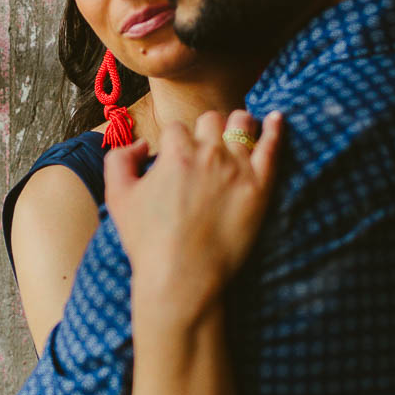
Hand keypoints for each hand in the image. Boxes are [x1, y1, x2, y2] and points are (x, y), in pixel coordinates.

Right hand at [104, 109, 282, 317]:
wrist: (182, 276)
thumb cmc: (147, 240)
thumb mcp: (117, 196)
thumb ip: (119, 159)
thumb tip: (142, 144)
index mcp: (175, 153)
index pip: (177, 128)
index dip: (174, 142)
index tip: (176, 158)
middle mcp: (208, 154)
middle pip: (211, 120)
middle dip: (206, 129)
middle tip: (207, 145)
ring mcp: (238, 168)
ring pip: (242, 124)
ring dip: (238, 123)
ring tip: (239, 130)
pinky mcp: (260, 187)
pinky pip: (272, 146)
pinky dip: (275, 128)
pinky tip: (277, 118)